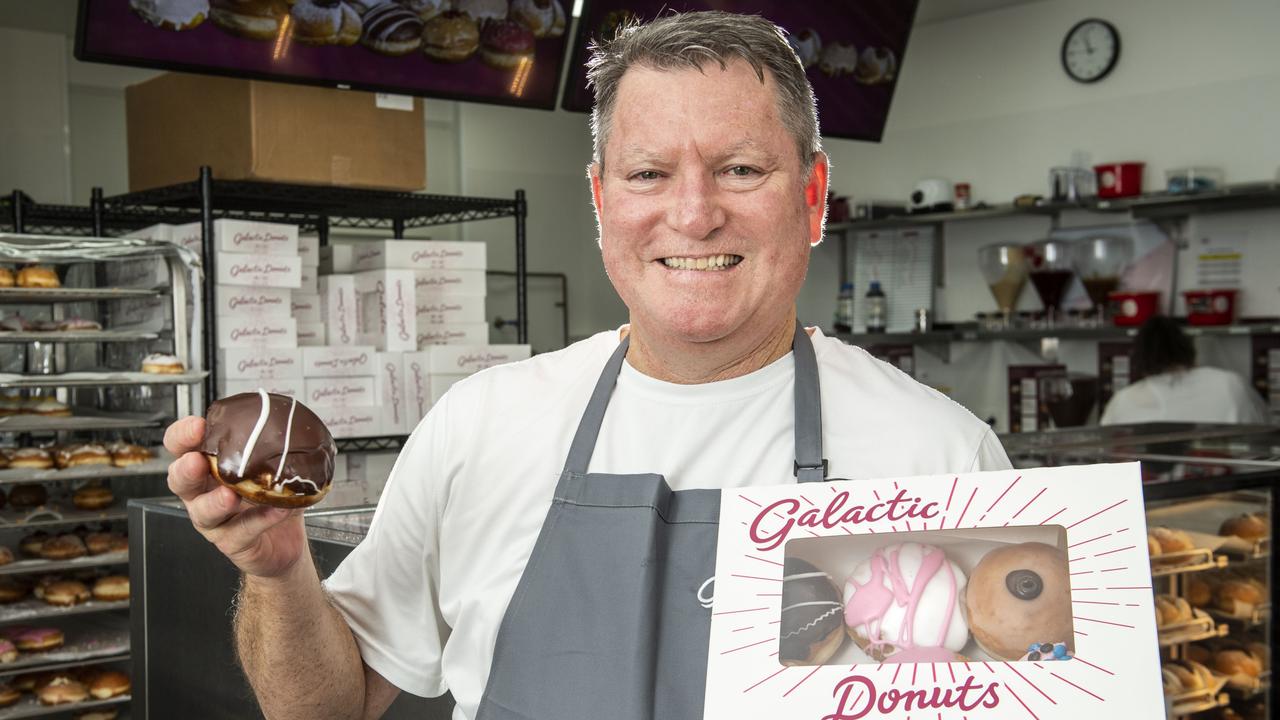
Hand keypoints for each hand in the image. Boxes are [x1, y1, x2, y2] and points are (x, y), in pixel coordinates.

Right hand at [164, 416, 307, 578]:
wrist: (285, 542)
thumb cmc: (271, 498)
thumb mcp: (270, 466)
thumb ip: (269, 444)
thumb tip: (284, 416)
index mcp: (207, 467)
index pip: (181, 448)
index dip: (182, 436)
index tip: (197, 426)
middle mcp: (203, 494)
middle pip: (180, 480)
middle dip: (186, 469)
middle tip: (198, 461)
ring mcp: (214, 521)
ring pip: (203, 511)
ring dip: (215, 501)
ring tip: (231, 493)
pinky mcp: (232, 542)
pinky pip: (242, 531)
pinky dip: (260, 519)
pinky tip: (276, 510)